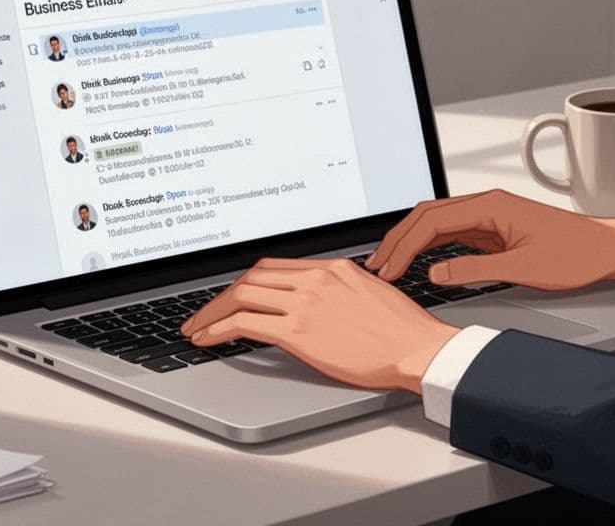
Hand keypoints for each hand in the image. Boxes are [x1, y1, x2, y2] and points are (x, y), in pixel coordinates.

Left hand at [180, 258, 459, 393]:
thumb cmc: (402, 331)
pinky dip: (218, 330)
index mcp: (332, 268)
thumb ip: (337, 292)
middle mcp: (315, 278)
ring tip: (196, 328)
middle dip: (221, 295)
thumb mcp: (368, 294)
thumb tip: (314, 305)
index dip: (245, 282)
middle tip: (203, 313)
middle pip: (252, 276)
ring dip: (211, 312)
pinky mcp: (299, 331)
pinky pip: (244, 323)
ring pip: (241, 295)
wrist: (418, 348)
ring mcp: (306, 302)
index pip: (274, 267)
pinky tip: (207, 340)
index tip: (231, 296)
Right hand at [365, 189, 614, 290]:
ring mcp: (489, 214)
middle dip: (398, 240)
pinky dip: (429, 244)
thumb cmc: (576, 254)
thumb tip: (436, 272)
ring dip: (410, 240)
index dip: (405, 245)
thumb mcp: (523, 269)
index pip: (432, 220)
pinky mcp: (493, 228)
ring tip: (389, 263)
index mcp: (491, 206)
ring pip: (436, 221)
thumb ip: (476, 270)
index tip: (388, 268)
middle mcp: (486, 204)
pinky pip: (451, 231)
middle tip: (377, 266)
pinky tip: (418, 259)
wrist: (607, 249)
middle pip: (427, 215)